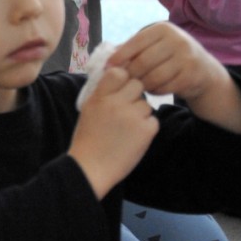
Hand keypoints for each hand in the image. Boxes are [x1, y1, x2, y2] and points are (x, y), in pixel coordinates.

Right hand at [69, 65, 156, 198]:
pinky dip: (146, 128)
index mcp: (100, 97)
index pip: (119, 73)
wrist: (90, 167)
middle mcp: (116, 103)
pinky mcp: (146, 130)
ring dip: (140, 114)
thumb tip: (117, 76)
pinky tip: (133, 138)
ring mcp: (132, 116)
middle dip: (134, 95)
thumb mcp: (88, 109)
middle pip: (137, 85)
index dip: (122, 79)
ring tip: (127, 129)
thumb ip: (102, 93)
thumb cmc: (87, 139)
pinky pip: (153, 120)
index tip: (120, 90)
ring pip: (146, 104)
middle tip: (126, 110)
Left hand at [107, 22, 224, 102]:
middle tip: (124, 82)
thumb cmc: (172, 57)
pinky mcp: (192, 75)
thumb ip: (133, 48)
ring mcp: (187, 57)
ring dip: (142, 84)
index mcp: (163, 29)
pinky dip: (155, 90)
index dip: (120, 55)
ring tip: (138, 85)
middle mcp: (177, 40)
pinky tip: (153, 89)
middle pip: (143, 61)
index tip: (108, 67)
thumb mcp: (155, 46)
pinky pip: (165, 87)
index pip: (136, 42)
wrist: (204, 71)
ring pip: (153, 76)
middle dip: (130, 74)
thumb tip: (107, 57)